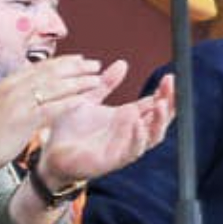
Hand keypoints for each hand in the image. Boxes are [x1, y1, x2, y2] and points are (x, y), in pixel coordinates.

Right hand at [0, 54, 135, 174]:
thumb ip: (11, 97)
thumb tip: (24, 92)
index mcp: (7, 84)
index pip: (39, 68)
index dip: (62, 62)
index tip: (79, 59)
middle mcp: (13, 88)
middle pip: (50, 72)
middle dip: (75, 67)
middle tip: (95, 64)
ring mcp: (17, 103)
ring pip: (54, 87)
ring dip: (78, 82)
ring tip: (98, 79)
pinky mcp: (22, 120)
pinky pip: (51, 108)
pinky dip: (70, 102)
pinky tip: (86, 101)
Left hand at [32, 73, 177, 194]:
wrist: (51, 152)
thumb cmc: (70, 130)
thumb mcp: (88, 100)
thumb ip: (106, 84)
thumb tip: (122, 63)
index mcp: (127, 118)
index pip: (155, 104)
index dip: (165, 92)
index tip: (169, 77)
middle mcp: (131, 132)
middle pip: (160, 119)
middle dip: (169, 102)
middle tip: (170, 85)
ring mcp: (125, 146)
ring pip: (154, 136)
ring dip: (160, 121)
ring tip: (161, 104)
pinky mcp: (115, 159)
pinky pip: (133, 150)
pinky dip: (138, 137)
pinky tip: (138, 123)